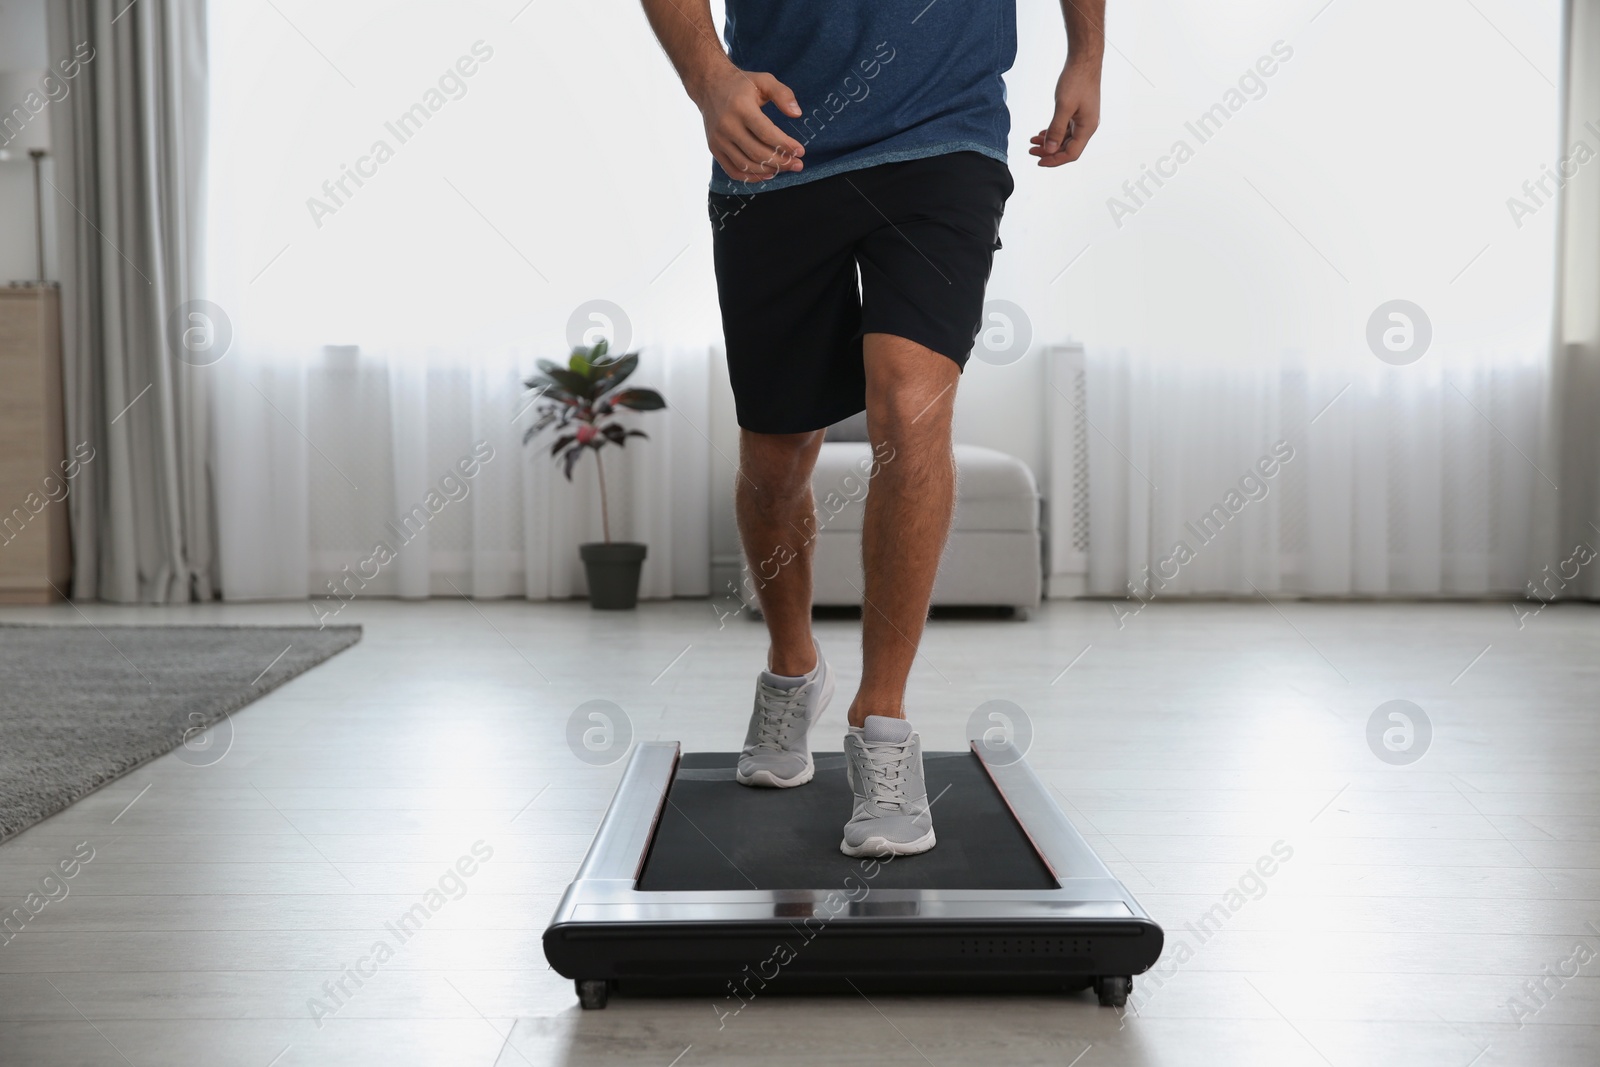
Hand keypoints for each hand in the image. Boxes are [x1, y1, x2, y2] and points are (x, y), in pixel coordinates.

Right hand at [693, 66, 805, 180]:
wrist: (709, 86)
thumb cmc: (742, 84)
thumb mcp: (764, 80)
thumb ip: (783, 94)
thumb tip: (797, 114)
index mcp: (740, 107)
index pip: (766, 133)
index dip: (785, 145)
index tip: (800, 151)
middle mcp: (726, 125)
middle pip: (757, 152)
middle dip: (781, 161)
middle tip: (798, 164)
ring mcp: (718, 139)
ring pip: (746, 165)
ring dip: (769, 170)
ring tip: (786, 168)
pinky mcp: (714, 148)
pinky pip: (733, 170)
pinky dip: (751, 177)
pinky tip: (768, 174)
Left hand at [1029, 58, 1100, 166]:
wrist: (1084, 60)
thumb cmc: (1076, 80)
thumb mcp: (1063, 106)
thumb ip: (1056, 129)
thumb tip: (1050, 149)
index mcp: (1087, 128)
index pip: (1071, 153)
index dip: (1054, 160)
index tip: (1038, 161)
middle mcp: (1087, 126)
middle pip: (1067, 148)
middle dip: (1049, 151)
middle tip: (1030, 150)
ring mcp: (1083, 119)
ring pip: (1065, 138)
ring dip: (1049, 142)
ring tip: (1032, 142)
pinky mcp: (1078, 112)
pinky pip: (1066, 128)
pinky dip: (1053, 132)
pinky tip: (1041, 133)